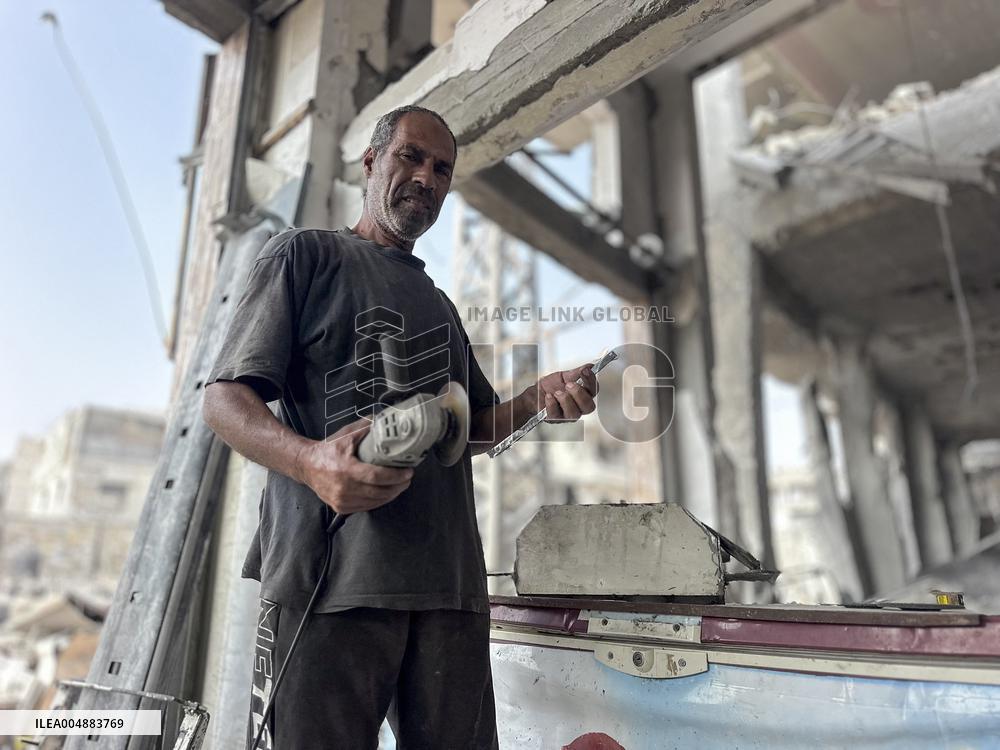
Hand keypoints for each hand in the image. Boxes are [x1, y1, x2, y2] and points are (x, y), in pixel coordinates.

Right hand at [297, 416, 412, 513]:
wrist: (306, 466)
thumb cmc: (328, 449)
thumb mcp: (346, 434)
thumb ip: (366, 427)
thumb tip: (385, 420)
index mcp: (346, 469)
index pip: (377, 476)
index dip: (396, 476)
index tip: (408, 472)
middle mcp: (344, 488)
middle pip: (379, 492)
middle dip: (398, 486)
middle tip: (407, 479)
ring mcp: (342, 500)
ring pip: (375, 502)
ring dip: (391, 495)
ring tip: (400, 485)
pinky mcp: (341, 508)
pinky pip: (366, 507)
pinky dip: (378, 501)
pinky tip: (386, 493)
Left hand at [529, 362, 598, 422]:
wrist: (535, 393)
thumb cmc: (551, 386)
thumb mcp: (564, 376)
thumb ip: (577, 373)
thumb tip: (589, 367)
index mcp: (583, 395)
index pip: (593, 390)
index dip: (591, 381)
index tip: (585, 371)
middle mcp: (577, 407)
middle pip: (588, 406)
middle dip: (580, 394)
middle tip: (569, 385)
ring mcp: (566, 415)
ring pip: (574, 414)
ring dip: (566, 400)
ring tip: (557, 392)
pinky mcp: (554, 419)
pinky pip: (556, 415)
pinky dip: (552, 404)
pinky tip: (549, 397)